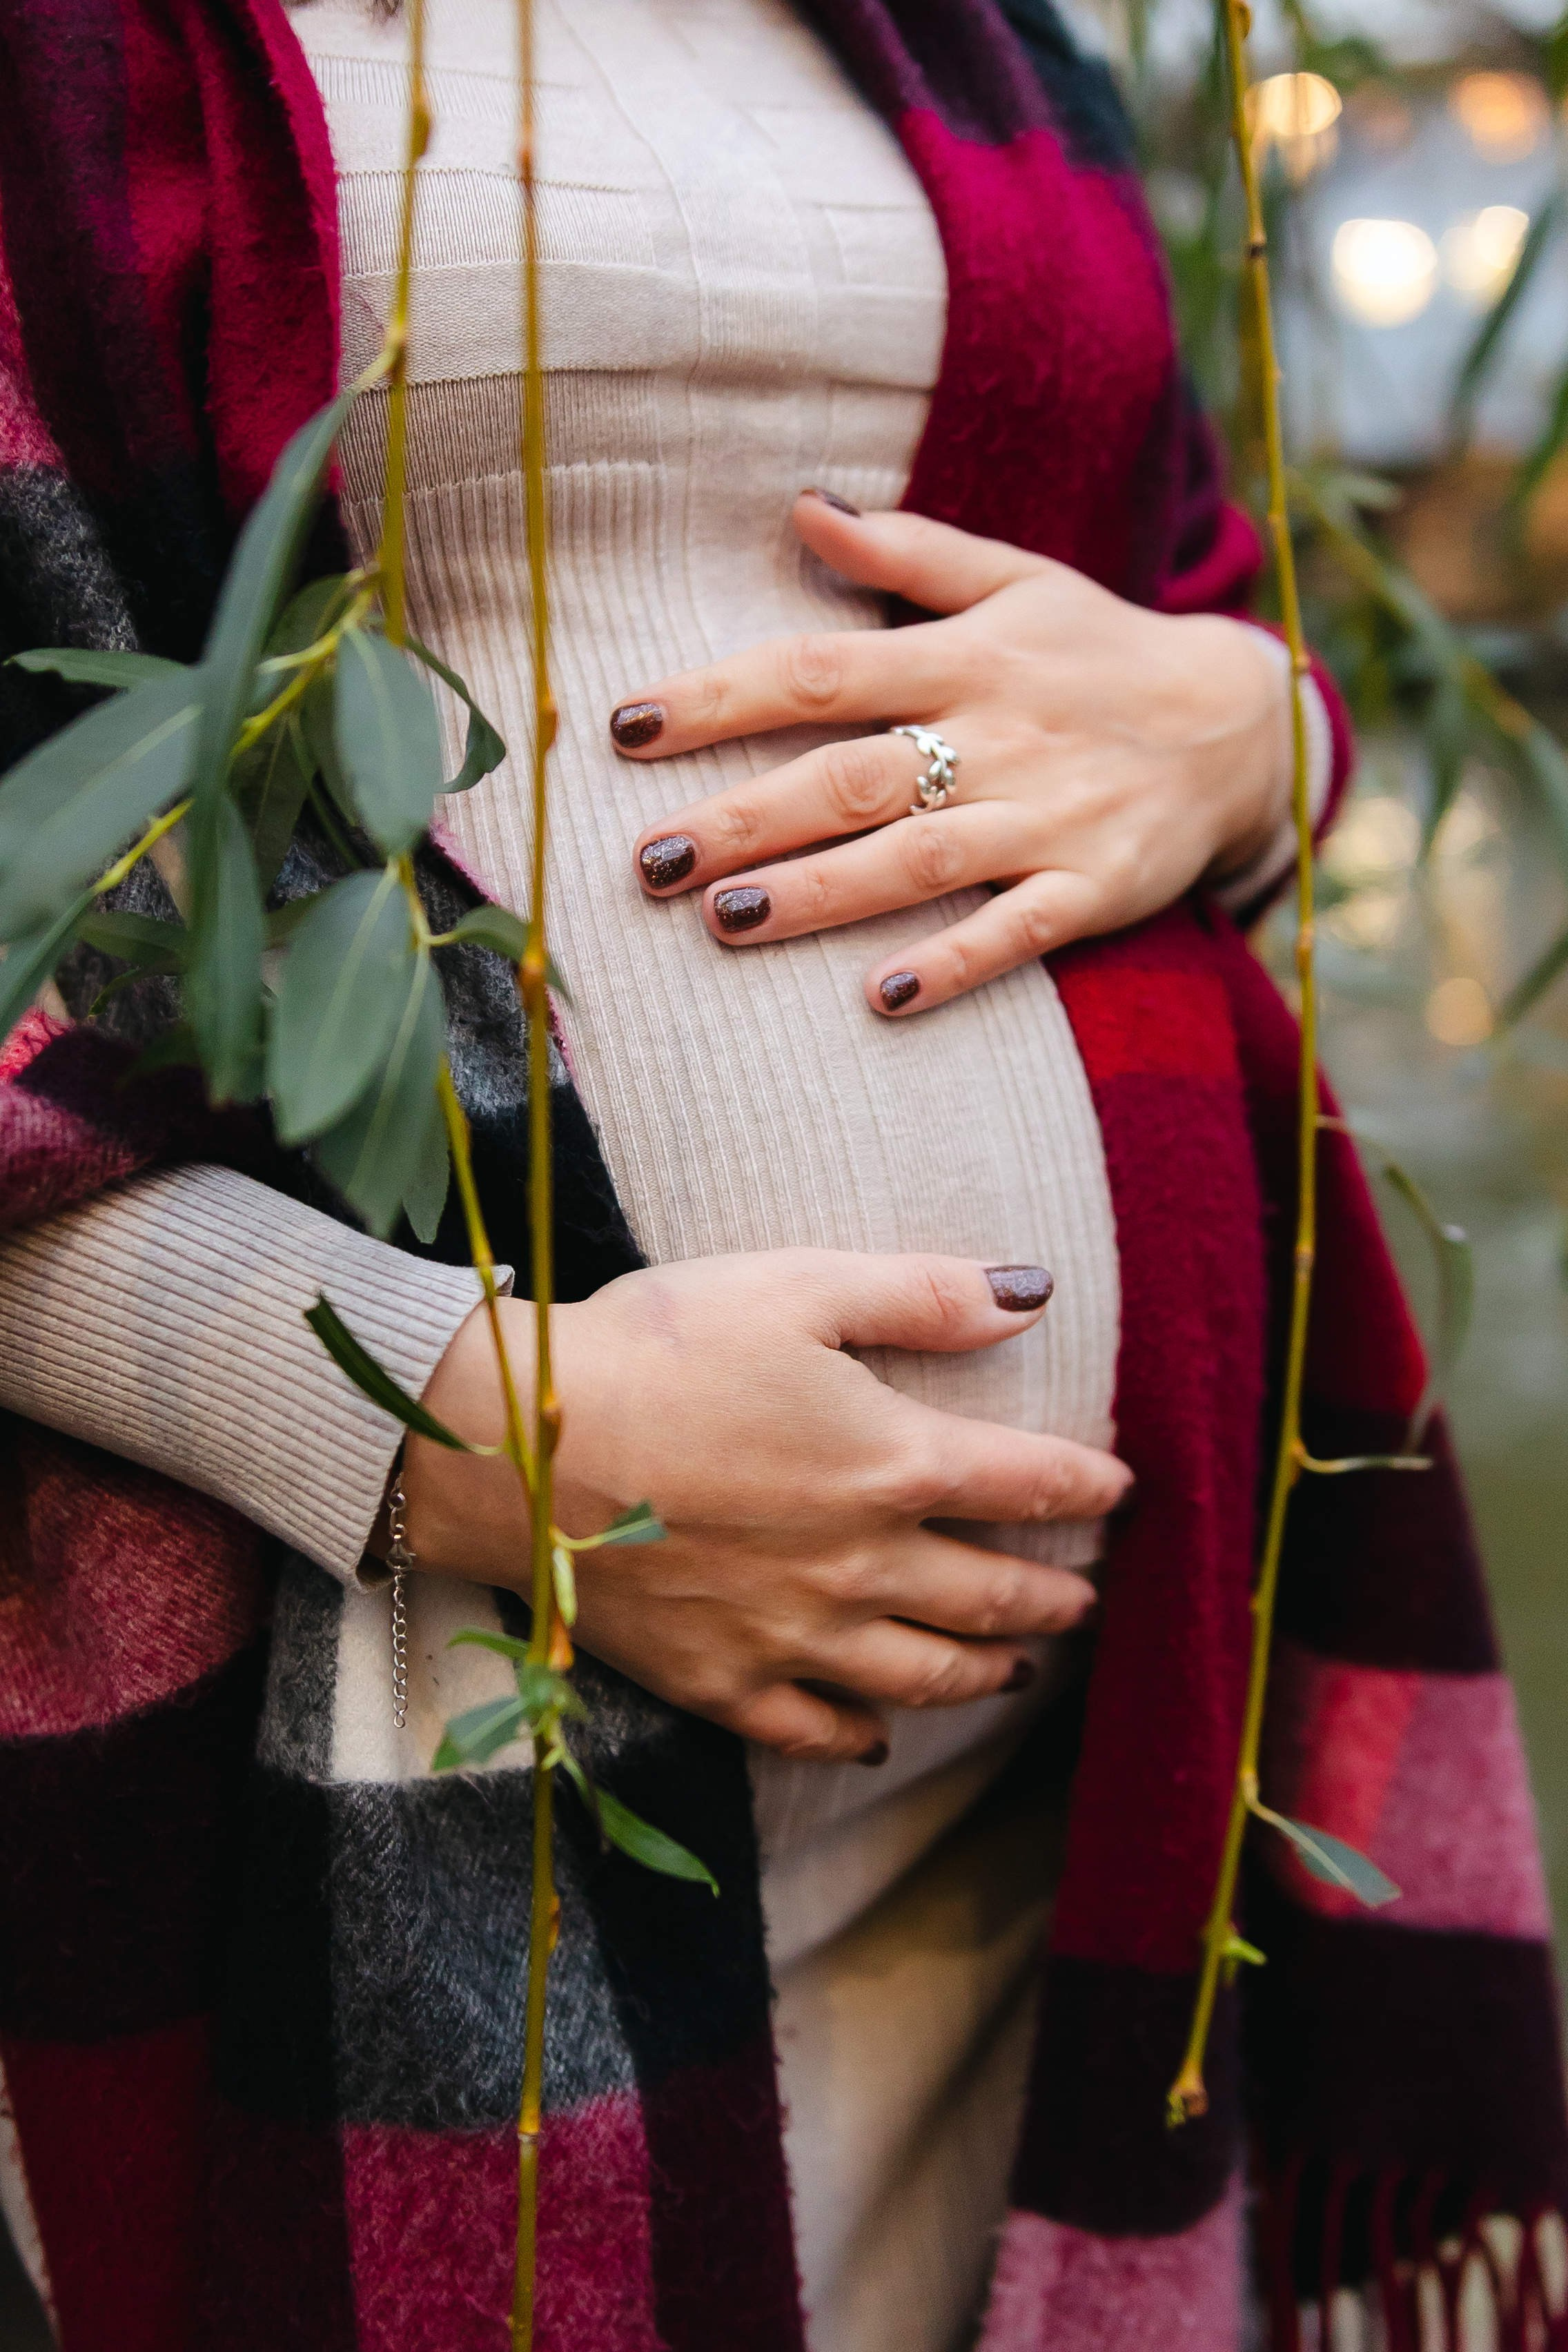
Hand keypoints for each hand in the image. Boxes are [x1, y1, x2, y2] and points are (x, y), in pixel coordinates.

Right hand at [401, 1249, 1130, 1761]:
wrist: (518, 1447)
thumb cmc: (657, 1348)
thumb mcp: (796, 1286)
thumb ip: (923, 1294)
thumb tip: (1035, 1291)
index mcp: (892, 1464)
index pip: (1029, 1485)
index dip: (1086, 1488)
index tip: (1119, 1492)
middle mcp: (862, 1566)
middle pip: (992, 1598)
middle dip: (1052, 1600)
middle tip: (1082, 1599)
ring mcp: (793, 1637)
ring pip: (925, 1676)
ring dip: (986, 1673)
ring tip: (1016, 1670)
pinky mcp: (721, 1683)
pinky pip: (815, 1732)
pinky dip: (861, 1736)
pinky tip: (880, 1735)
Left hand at [615, 493, 1291, 1015]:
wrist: (1241, 726)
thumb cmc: (1098, 653)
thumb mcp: (1016, 580)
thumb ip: (906, 552)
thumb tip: (801, 505)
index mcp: (966, 657)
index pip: (820, 670)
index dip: (721, 696)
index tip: (626, 724)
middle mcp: (997, 735)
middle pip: (850, 776)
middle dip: (743, 818)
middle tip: (647, 858)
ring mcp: (1047, 817)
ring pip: (919, 858)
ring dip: (820, 894)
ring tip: (723, 920)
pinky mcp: (1094, 889)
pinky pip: (1016, 933)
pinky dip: (952, 964)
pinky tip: (880, 997)